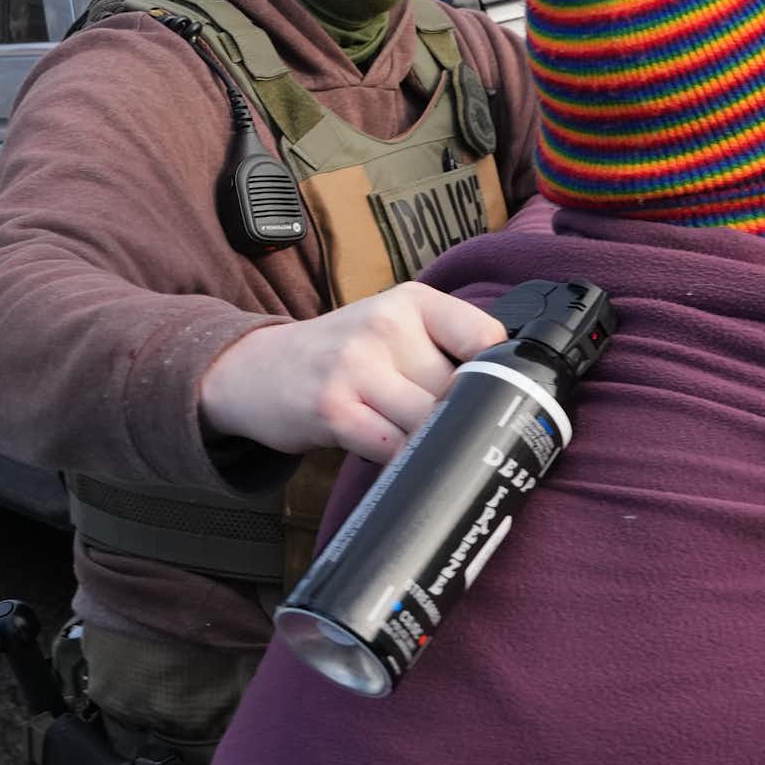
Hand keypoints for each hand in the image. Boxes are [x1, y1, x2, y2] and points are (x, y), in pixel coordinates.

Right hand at [198, 282, 506, 464]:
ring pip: (431, 421)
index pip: (485, 337)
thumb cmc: (340, 356)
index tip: (503, 404)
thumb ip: (444, 349)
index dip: (501, 378)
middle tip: (468, 441)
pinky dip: (407, 462)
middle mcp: (385, 325)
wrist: (253, 369)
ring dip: (437, 446)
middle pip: (459, 388)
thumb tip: (510, 395)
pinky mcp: (333, 409)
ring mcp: (356, 366)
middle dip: (466, 421)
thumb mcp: (391, 329)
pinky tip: (403, 462)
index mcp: (412, 301)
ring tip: (434, 453)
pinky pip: (394, 447)